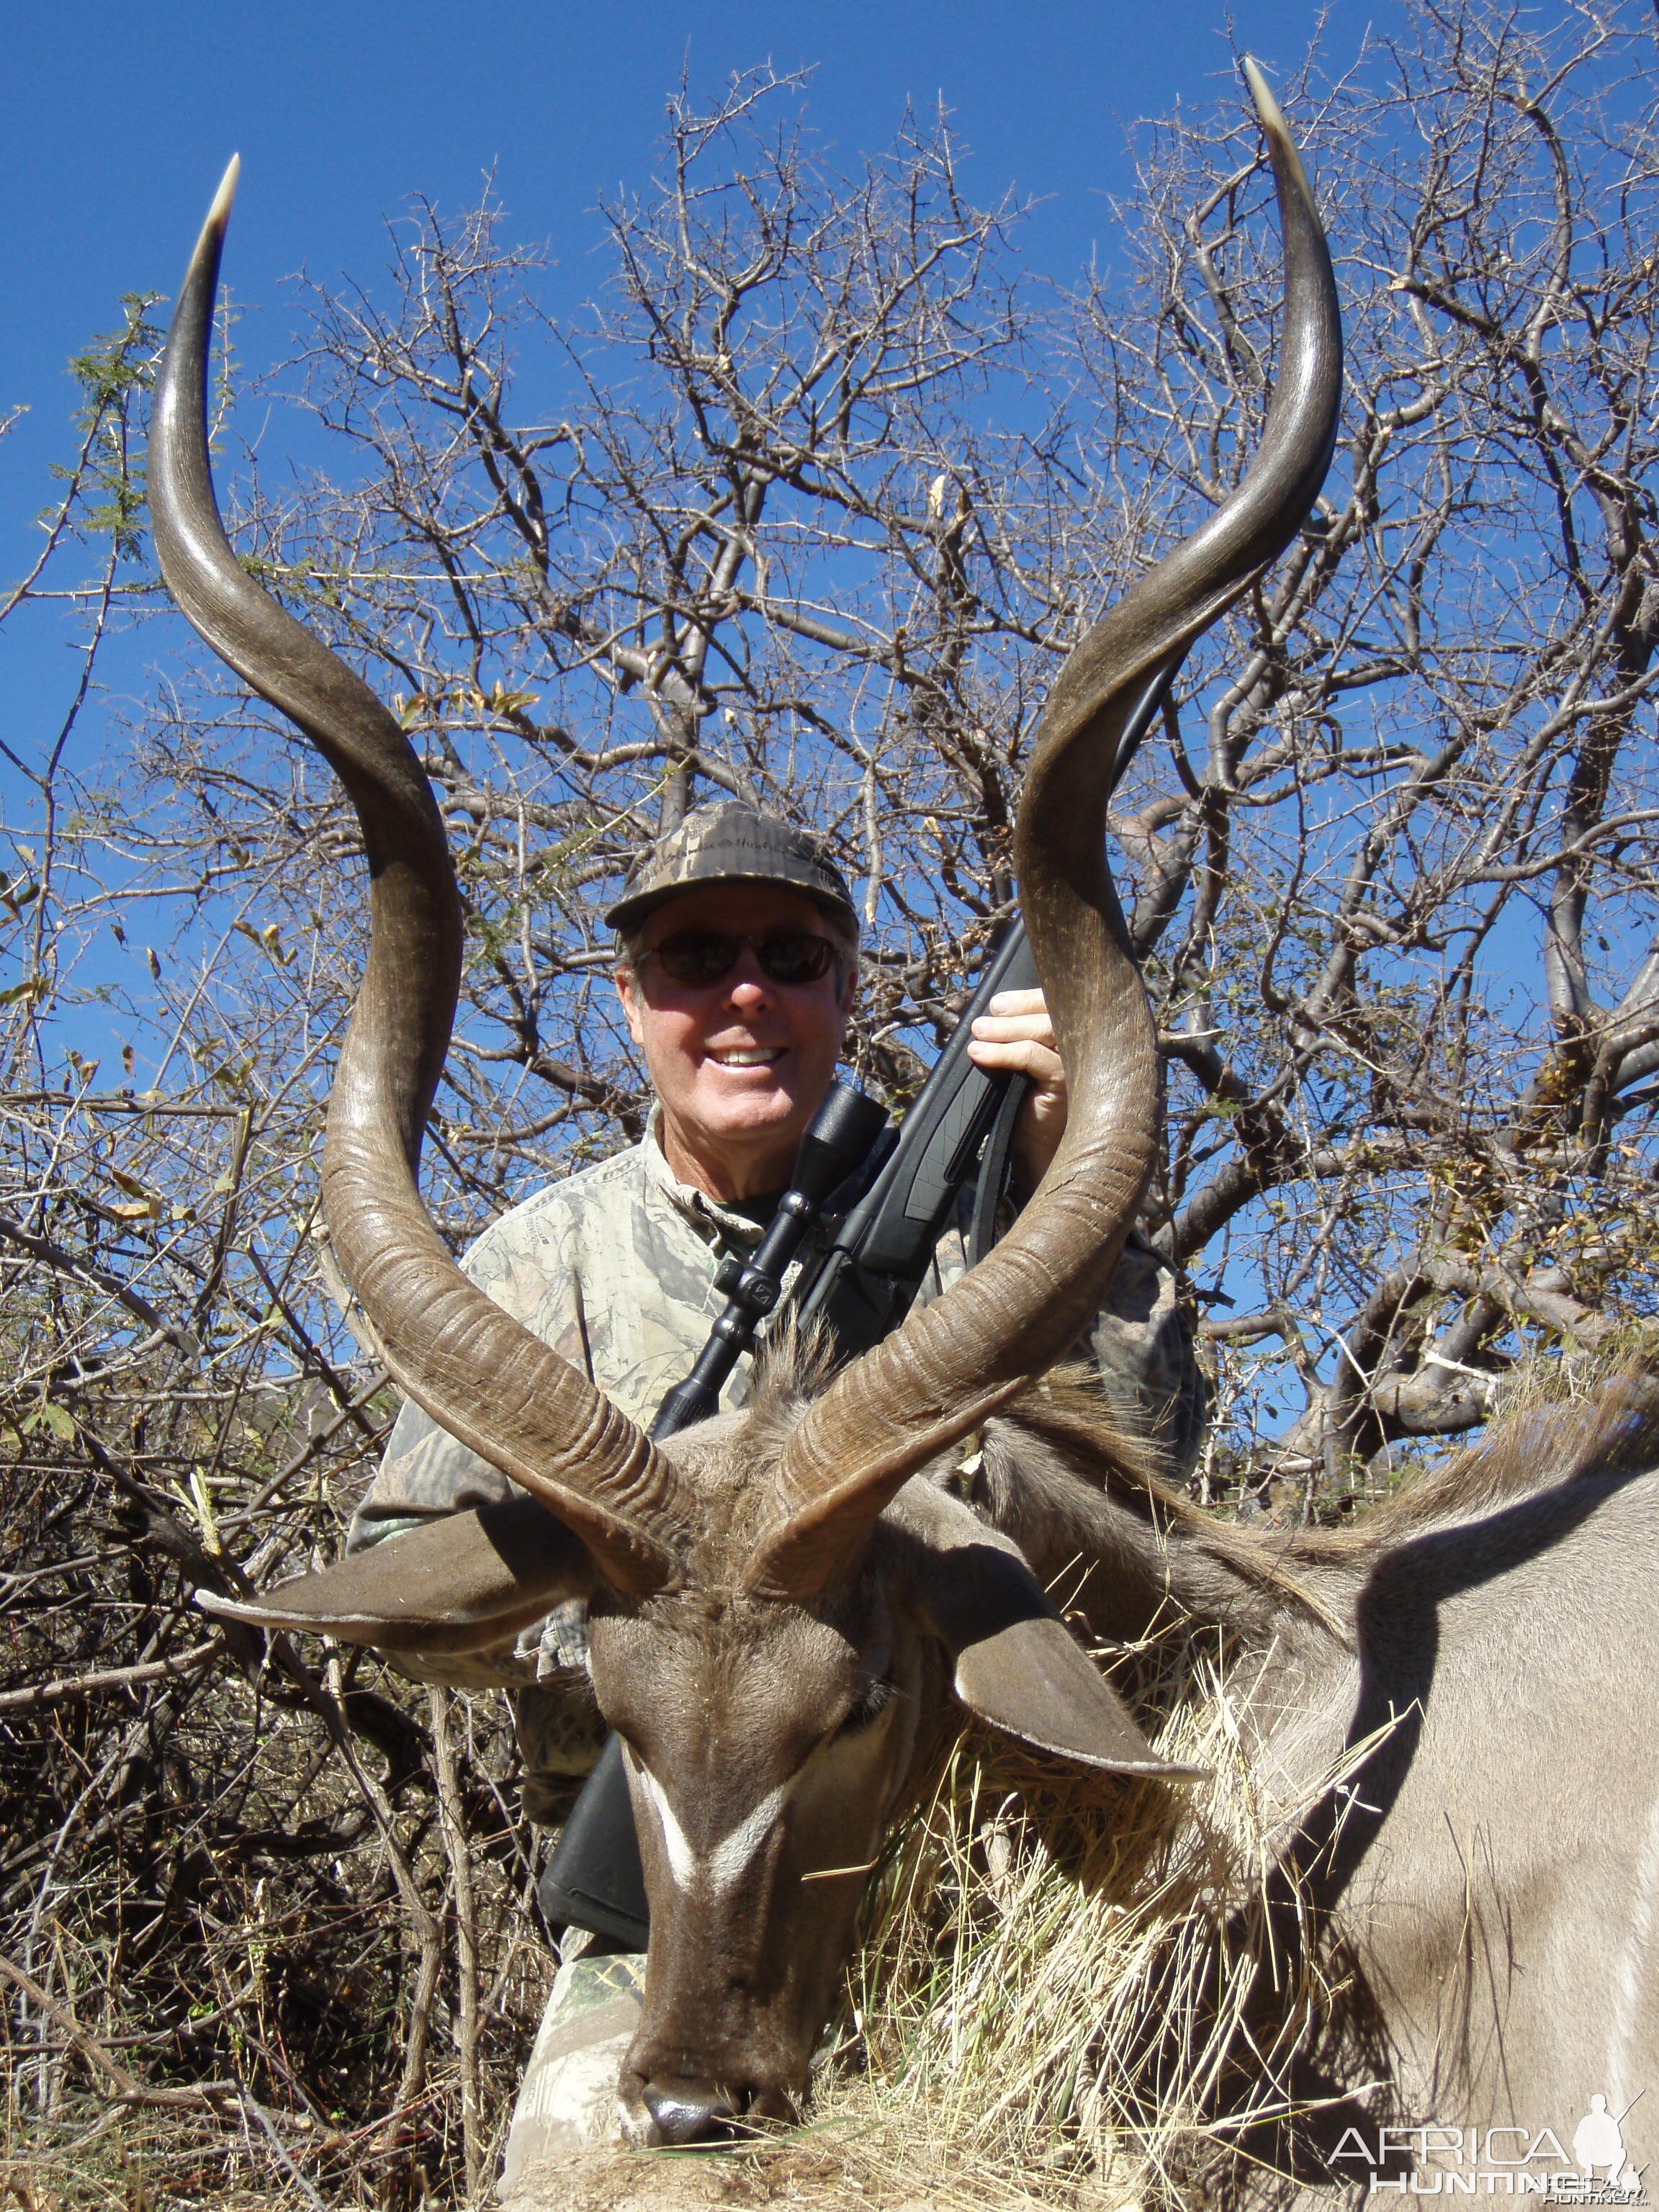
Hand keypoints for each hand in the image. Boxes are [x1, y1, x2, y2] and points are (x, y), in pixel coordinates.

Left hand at [965, 987, 1065, 1192]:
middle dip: (1017, 1009)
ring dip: (1007, 1028)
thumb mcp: (1019, 1068)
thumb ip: (1014, 1042)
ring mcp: (1078, 1066)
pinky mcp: (1067, 1086)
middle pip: (1054, 1013)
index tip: (997, 1003)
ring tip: (978, 1031)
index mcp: (1073, 1041)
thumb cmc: (1026, 1109)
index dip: (1028, 1000)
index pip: (1057, 1006)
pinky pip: (1034, 1057)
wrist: (1037, 1155)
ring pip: (1046, 1030)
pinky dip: (1004, 1052)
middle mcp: (1083, 1049)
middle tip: (984, 1018)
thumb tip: (985, 1017)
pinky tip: (979, 1054)